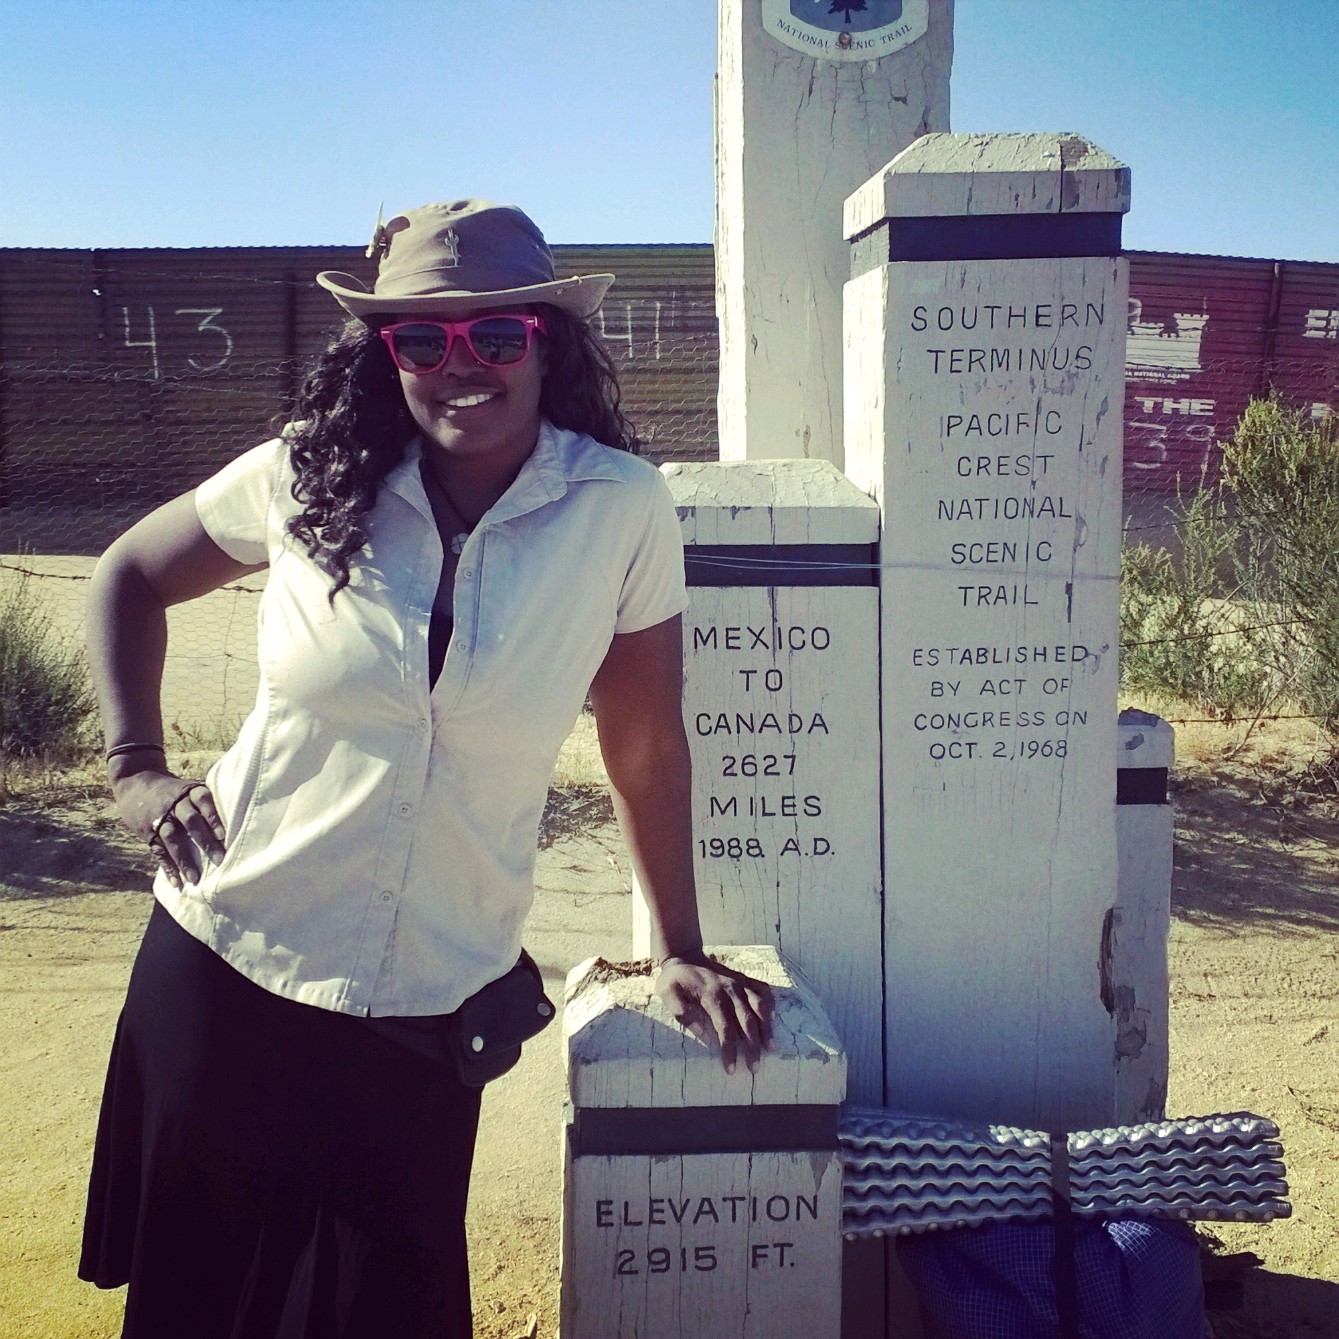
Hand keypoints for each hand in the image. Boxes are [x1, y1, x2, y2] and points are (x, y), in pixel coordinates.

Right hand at [111, 768, 226, 888]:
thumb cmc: (173, 790)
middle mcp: (175, 804)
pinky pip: (158, 851)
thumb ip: (207, 802)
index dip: (213, 816)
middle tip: (219, 859)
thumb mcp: (189, 787)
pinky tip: (177, 882)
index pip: (203, 800)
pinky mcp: (148, 832)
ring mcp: (160, 818)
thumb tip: (240, 819)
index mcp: (189, 791)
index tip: (223, 834)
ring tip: (195, 878)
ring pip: (172, 839)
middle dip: (205, 841)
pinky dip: (168, 867)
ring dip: (184, 860)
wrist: (134, 781)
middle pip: (190, 822)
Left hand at [653, 953, 774, 1074]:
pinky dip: (770, 1003)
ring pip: (759, 1005)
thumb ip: (680, 1011)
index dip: (729, 1050)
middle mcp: (729, 988)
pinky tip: (773, 1018)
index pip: (725, 1027)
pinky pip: (762, 990)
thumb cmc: (674, 979)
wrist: (684, 955)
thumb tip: (699, 1030)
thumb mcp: (667, 993)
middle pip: (747, 1020)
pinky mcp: (743, 979)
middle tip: (755, 1068)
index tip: (731, 1069)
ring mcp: (738, 982)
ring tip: (771, 1047)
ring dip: (766, 1027)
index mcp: (711, 994)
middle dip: (753, 1046)